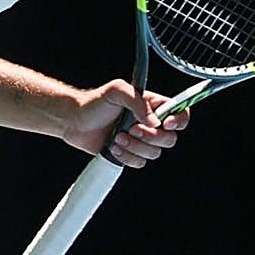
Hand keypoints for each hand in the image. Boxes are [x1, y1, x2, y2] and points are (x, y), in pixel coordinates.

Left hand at [62, 79, 190, 168]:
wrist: (74, 122)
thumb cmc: (93, 103)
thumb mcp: (117, 91)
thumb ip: (138, 102)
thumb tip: (155, 122)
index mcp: (152, 105)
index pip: (180, 112)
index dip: (180, 120)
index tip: (167, 123)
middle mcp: (149, 123)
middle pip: (170, 139)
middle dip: (150, 137)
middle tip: (131, 128)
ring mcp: (140, 140)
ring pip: (155, 154)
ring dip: (135, 147)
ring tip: (117, 136)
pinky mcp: (130, 153)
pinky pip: (140, 163)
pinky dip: (126, 156)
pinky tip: (113, 146)